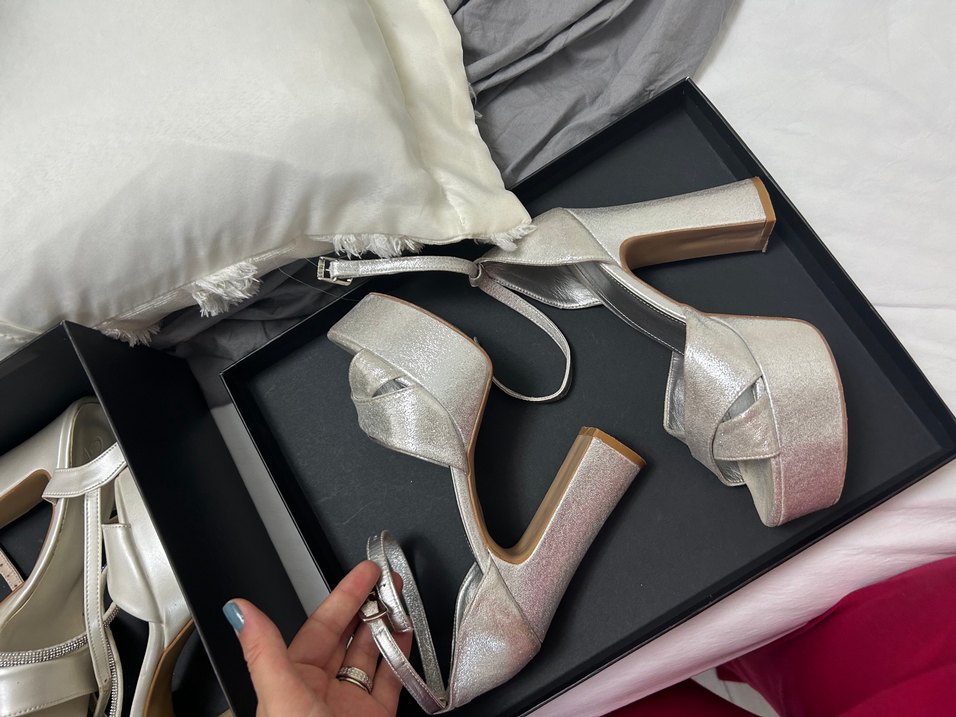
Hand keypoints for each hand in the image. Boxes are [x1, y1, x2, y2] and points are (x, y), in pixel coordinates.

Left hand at [225, 560, 411, 716]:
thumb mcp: (280, 698)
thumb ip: (264, 651)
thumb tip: (239, 610)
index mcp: (291, 681)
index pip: (321, 626)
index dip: (344, 596)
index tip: (363, 573)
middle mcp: (321, 691)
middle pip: (349, 636)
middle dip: (369, 606)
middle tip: (389, 581)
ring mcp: (351, 706)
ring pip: (372, 656)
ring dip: (388, 628)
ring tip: (402, 603)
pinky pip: (392, 682)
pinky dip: (402, 659)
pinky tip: (407, 639)